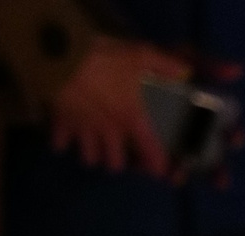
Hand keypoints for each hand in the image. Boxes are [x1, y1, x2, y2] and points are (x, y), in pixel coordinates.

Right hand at [49, 36, 195, 177]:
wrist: (63, 58)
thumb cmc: (105, 59)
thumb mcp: (140, 55)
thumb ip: (164, 65)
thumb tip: (184, 73)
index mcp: (132, 119)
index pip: (150, 153)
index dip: (155, 166)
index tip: (156, 170)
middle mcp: (109, 133)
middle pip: (114, 165)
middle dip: (116, 161)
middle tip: (117, 151)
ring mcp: (84, 131)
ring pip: (89, 159)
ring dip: (92, 154)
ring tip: (94, 144)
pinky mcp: (62, 124)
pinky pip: (60, 144)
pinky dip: (61, 142)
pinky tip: (64, 136)